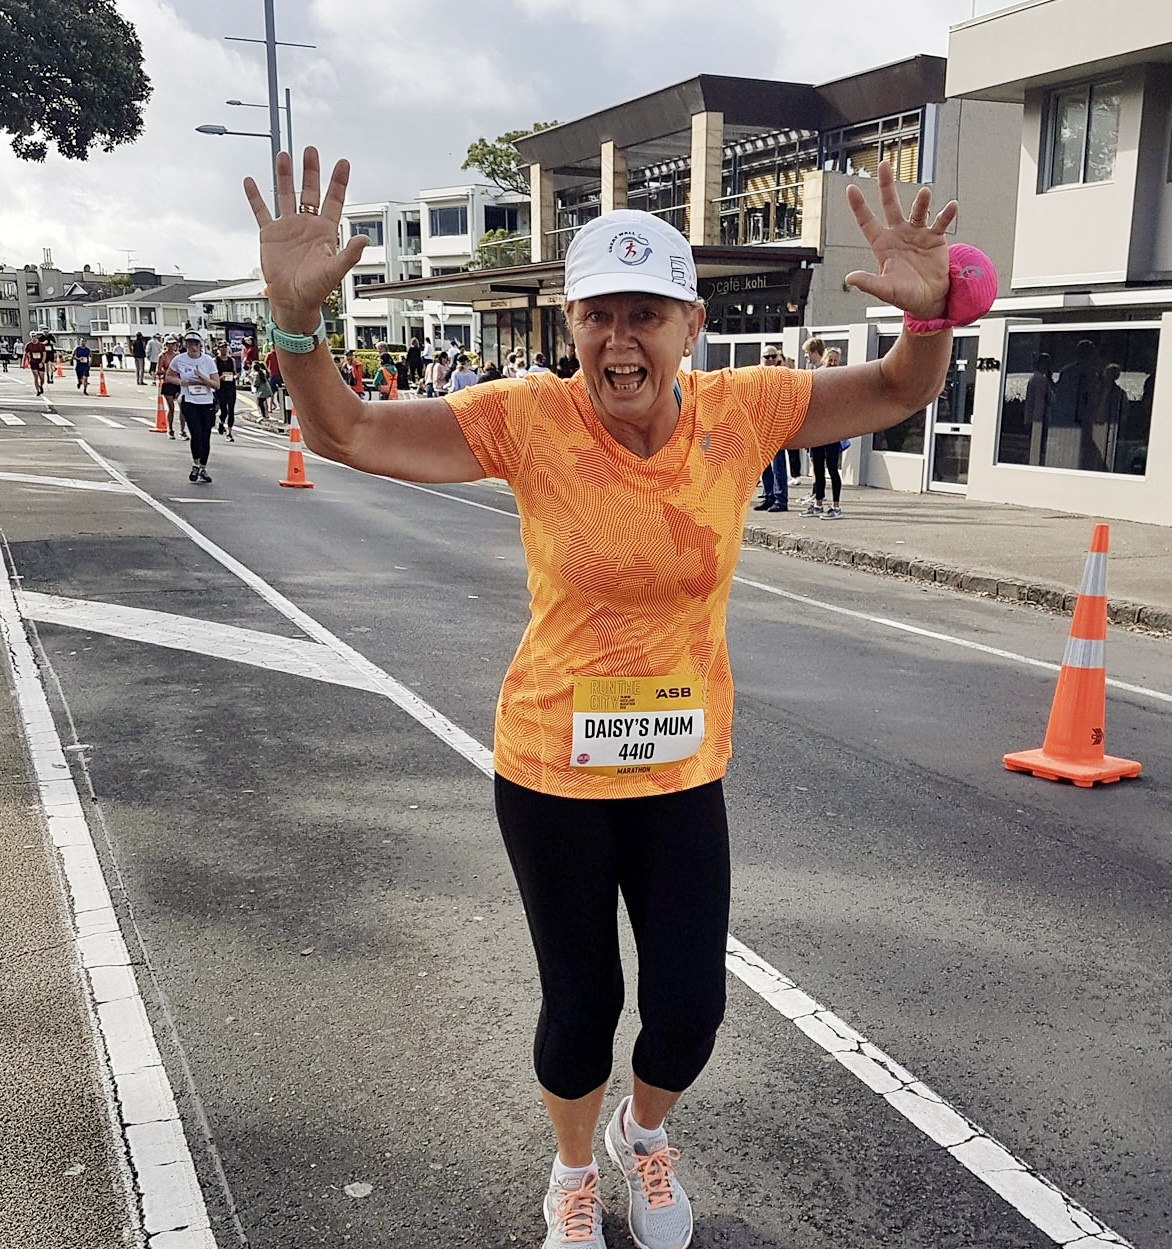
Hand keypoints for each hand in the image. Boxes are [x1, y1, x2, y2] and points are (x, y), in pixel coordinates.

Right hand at [244, 147, 367, 332]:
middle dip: (311, 171)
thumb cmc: (316, 289)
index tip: (342, 163)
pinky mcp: (270, 234)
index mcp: (325, 231)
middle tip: (311, 150)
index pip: (334, 200)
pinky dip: (255, 197)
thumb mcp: (335, 270)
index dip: (338, 182)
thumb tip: (364, 239)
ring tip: (284, 156)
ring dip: (285, 176)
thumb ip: (350, 254)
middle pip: (310, 191)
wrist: (293, 301)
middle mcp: (307, 225)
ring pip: (286, 195)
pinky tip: (251, 181)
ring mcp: (288, 228)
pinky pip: (261, 211)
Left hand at [844, 160, 957, 320]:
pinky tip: (951, 206)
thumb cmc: (904, 295)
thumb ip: (868, 283)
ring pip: (918, 210)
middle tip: (884, 165)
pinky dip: (946, 214)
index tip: (850, 188)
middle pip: (890, 204)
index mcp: (882, 244)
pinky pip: (941, 222)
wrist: (929, 299)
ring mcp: (917, 233)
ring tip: (925, 193)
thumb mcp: (884, 289)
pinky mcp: (935, 238)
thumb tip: (849, 279)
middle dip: (886, 185)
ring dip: (921, 202)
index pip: (867, 222)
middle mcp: (898, 234)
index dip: (859, 206)